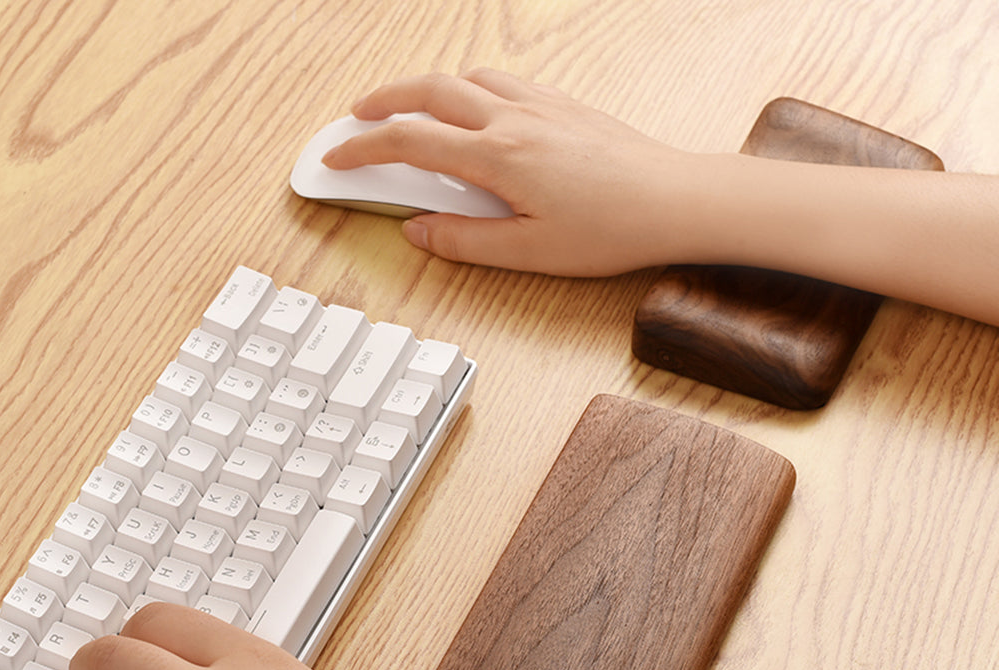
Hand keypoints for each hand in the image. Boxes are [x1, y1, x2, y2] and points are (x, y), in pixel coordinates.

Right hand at [321, 68, 699, 275]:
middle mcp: (513, 118)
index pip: (410, 144)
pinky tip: (471, 109)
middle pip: (429, 90)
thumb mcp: (527, 253)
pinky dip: (469, 88)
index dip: (363, 149)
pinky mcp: (563, 104)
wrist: (673, 201)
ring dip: (426, 88)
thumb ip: (465, 241)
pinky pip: (503, 81)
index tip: (335, 157)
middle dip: (383, 100)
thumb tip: (418, 231)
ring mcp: (540, 105)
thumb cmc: (609, 230)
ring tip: (407, 109)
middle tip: (355, 117)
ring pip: (466, 78)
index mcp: (497, 156)